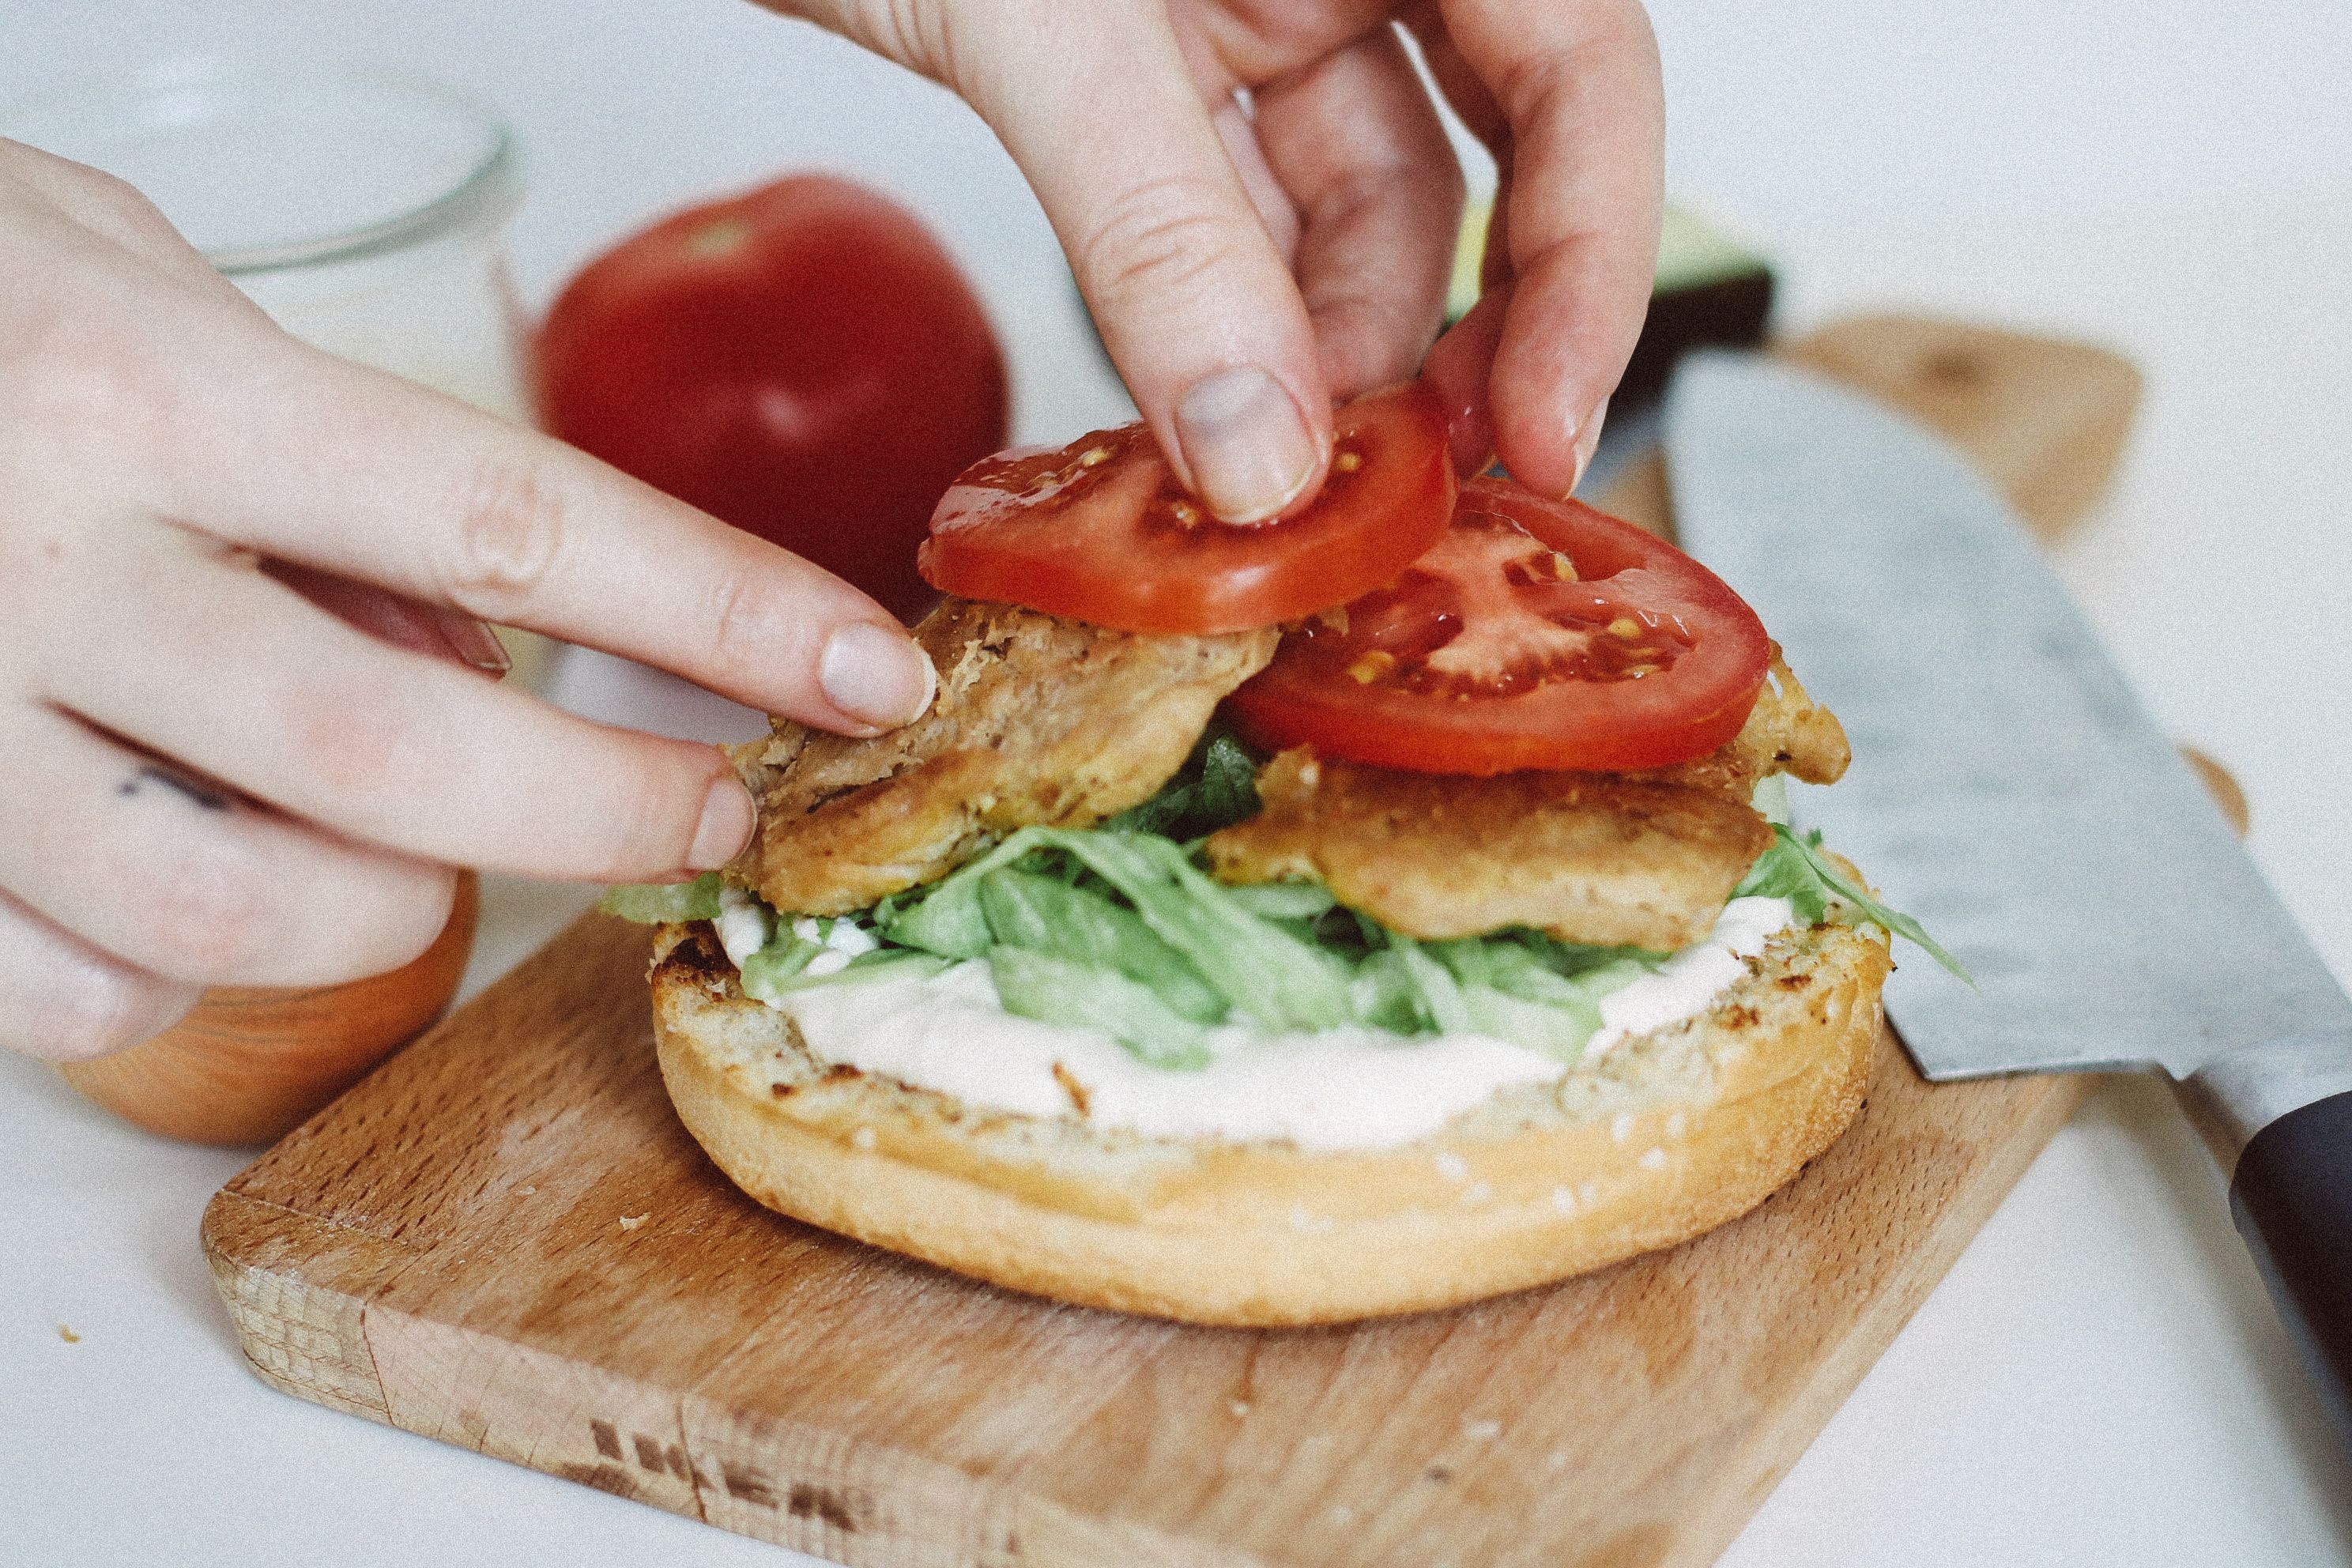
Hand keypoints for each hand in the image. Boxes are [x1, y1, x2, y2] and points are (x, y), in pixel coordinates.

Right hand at [0, 142, 935, 1062]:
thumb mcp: (140, 297)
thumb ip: (322, 466)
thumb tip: (482, 648)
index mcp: (143, 387)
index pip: (512, 519)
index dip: (719, 616)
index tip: (867, 673)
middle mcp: (38, 555)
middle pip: (402, 756)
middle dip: (607, 814)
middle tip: (711, 815)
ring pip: (236, 909)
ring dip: (391, 909)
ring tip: (427, 856)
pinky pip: (74, 987)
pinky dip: (182, 971)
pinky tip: (202, 887)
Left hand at [767, 0, 1661, 517]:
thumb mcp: (1038, 26)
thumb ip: (1161, 236)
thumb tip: (1262, 454)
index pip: (1582, 65)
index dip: (1595, 256)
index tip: (1544, 427)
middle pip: (1499, 151)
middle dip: (1471, 329)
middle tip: (1418, 487)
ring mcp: (1261, 0)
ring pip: (1363, 206)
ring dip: (1333, 355)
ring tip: (1284, 484)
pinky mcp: (1167, 64)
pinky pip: (1247, 217)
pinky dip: (1232, 325)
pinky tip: (1209, 422)